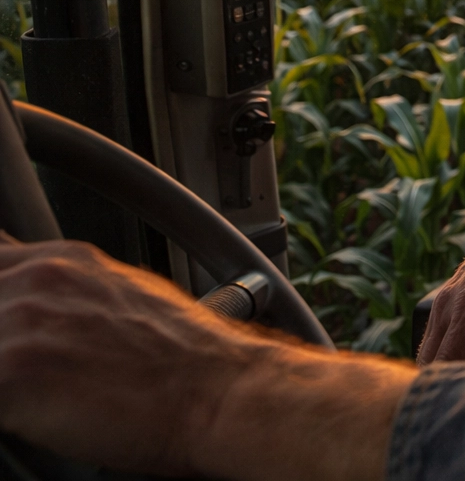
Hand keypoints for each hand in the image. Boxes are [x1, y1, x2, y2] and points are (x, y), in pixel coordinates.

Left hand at [0, 233, 414, 480]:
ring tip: (39, 395)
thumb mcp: (128, 301)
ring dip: (1, 373)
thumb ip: (70, 298)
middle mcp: (38, 277)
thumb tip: (50, 327)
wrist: (228, 392)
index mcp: (61, 260)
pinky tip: (36, 417)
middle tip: (29, 366)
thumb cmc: (194, 362)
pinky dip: (5, 411)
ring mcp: (20, 321)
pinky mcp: (12, 372)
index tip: (9, 323)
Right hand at [417, 195, 464, 368]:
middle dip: (464, 379)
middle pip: (433, 366)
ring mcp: (443, 302)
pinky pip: (439, 341)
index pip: (447, 363)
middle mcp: (449, 303)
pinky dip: (462, 350)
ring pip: (433, 355)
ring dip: (463, 365)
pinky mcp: (445, 302)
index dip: (464, 389)